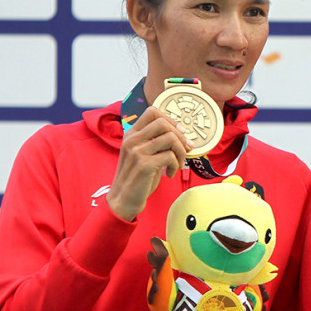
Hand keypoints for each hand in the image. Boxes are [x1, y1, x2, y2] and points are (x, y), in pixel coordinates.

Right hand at [107, 106, 192, 220]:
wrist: (124, 199)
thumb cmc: (139, 177)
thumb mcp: (145, 154)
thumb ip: (157, 143)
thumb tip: (183, 135)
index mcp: (132, 134)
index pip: (152, 112)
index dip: (171, 120)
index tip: (180, 133)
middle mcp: (132, 139)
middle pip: (163, 122)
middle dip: (180, 136)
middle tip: (186, 149)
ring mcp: (137, 151)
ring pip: (170, 138)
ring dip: (181, 152)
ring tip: (179, 164)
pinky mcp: (144, 164)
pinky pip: (170, 156)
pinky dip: (176, 165)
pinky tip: (171, 173)